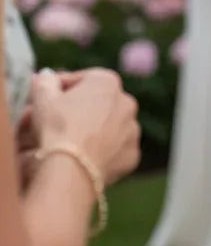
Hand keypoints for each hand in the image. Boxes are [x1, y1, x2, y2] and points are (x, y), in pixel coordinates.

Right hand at [30, 67, 140, 186]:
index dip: (61, 89)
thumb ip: (46, 82)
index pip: (81, 80)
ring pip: (111, 127)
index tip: (48, 99)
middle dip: (82, 110)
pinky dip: (104, 153)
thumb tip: (47, 77)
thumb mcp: (43, 97)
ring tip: (73, 144)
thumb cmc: (57, 127)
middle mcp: (127, 102)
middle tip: (60, 123)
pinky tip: (86, 159)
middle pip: (99, 103)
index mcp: (107, 81)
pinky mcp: (132, 154)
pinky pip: (116, 150)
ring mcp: (132, 129)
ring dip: (96, 132)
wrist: (72, 168)